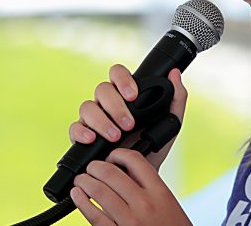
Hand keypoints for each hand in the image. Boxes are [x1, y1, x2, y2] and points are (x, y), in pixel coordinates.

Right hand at [68, 64, 187, 168]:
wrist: (140, 178)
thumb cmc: (154, 147)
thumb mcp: (171, 123)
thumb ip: (177, 97)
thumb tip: (174, 73)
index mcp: (124, 95)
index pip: (117, 73)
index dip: (122, 79)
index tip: (133, 95)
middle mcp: (106, 103)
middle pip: (102, 90)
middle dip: (116, 106)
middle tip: (129, 124)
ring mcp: (92, 119)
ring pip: (87, 107)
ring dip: (102, 121)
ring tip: (115, 137)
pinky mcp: (81, 136)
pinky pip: (74, 128)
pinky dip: (81, 132)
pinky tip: (92, 139)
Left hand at [71, 148, 191, 225]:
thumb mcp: (168, 205)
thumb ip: (149, 188)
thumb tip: (124, 173)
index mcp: (159, 192)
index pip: (135, 160)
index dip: (118, 154)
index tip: (112, 157)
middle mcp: (144, 204)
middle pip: (111, 173)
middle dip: (95, 166)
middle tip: (91, 167)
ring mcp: (130, 221)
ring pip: (99, 191)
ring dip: (84, 181)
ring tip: (80, 180)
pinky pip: (94, 215)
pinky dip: (81, 202)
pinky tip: (77, 195)